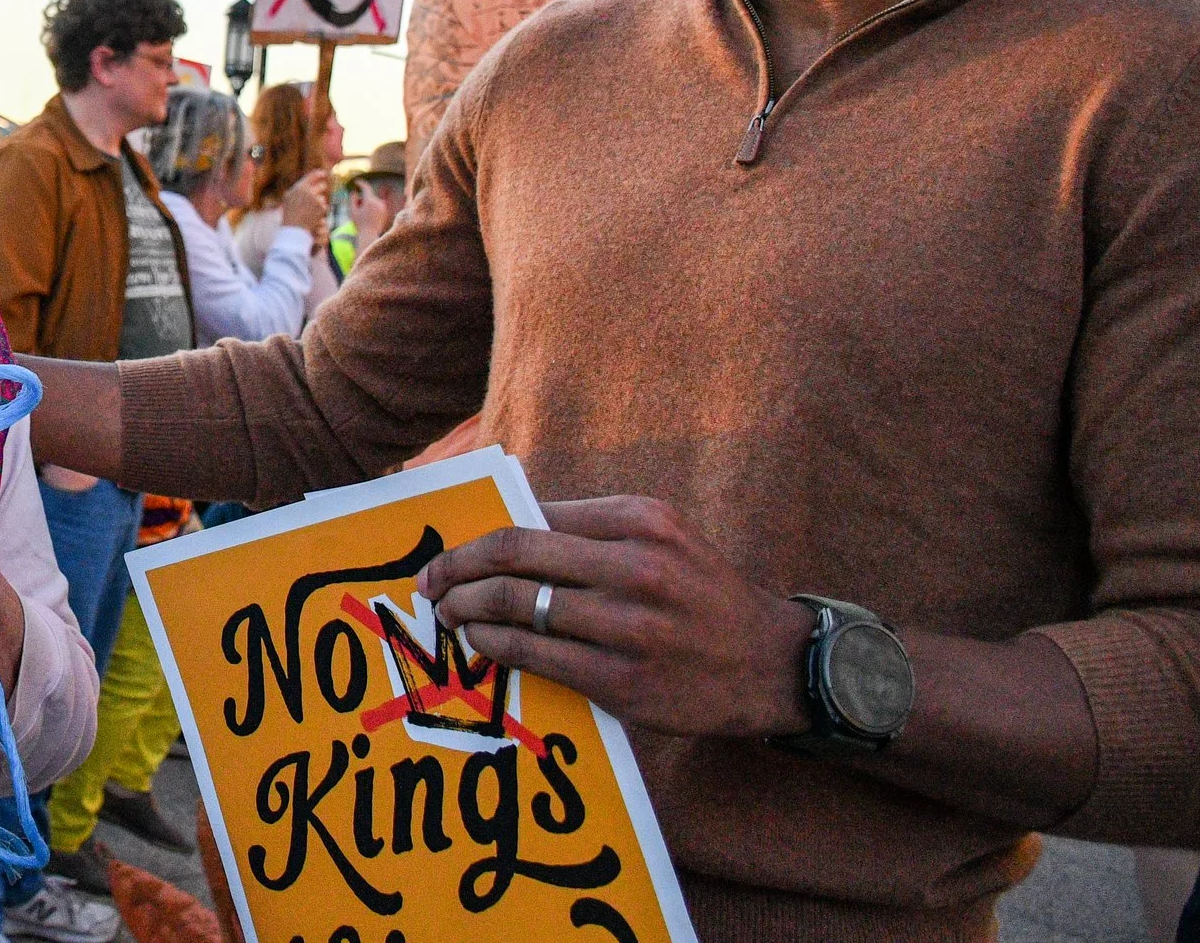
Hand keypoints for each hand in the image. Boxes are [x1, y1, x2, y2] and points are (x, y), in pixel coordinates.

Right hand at [279, 169, 330, 233]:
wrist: (294, 227)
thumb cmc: (290, 212)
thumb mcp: (289, 196)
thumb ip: (299, 187)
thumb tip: (309, 180)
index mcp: (300, 187)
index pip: (312, 176)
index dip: (319, 174)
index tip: (323, 174)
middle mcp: (309, 191)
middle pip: (322, 186)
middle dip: (321, 189)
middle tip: (316, 195)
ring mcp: (316, 200)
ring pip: (323, 198)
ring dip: (319, 203)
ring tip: (309, 211)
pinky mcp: (322, 208)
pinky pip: (324, 207)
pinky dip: (320, 211)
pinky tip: (312, 216)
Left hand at [418, 495, 815, 739]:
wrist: (771, 663)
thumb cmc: (700, 593)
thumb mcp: (659, 536)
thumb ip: (589, 528)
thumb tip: (505, 533)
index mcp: (641, 519)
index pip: (533, 518)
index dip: (480, 536)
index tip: (448, 547)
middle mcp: (636, 566)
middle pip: (515, 555)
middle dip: (457, 566)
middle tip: (428, 580)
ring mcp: (631, 626)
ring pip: (518, 606)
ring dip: (466, 608)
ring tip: (446, 612)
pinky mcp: (624, 680)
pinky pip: (536, 656)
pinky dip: (495, 646)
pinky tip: (479, 643)